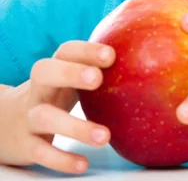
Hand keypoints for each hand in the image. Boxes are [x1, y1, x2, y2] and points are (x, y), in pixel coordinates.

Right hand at [0, 40, 115, 173]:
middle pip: (44, 71)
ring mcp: (29, 115)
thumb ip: (99, 69)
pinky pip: (41, 151)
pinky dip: (61, 158)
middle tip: (97, 78)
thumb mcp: (71, 78)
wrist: (9, 123)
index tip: (111, 55)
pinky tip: (83, 163)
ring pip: (44, 117)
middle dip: (70, 73)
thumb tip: (147, 60)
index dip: (87, 50)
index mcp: (54, 68)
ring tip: (105, 136)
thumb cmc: (56, 94)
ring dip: (74, 126)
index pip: (66, 51)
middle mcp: (39, 88)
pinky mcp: (26, 143)